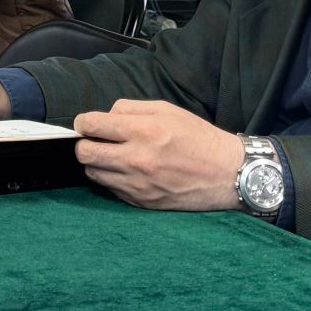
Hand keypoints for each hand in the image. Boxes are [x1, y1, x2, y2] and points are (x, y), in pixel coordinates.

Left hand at [71, 100, 244, 210]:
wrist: (227, 174)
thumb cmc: (198, 137)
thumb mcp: (167, 110)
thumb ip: (130, 108)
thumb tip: (105, 116)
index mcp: (143, 131)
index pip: (92, 125)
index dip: (83, 122)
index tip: (86, 124)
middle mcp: (136, 159)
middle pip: (84, 153)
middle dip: (84, 144)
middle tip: (95, 141)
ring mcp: (138, 184)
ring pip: (93, 174)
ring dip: (97, 163)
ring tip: (113, 156)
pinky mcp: (142, 202)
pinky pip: (111, 189)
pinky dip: (112, 179)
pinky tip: (127, 171)